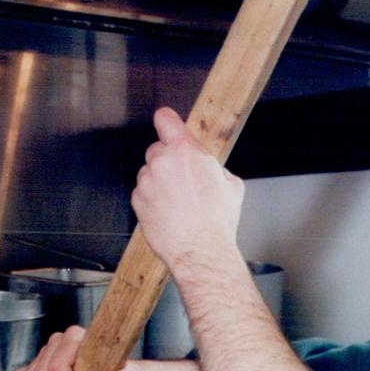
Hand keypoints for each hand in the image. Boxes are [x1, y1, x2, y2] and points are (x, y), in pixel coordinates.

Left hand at [131, 107, 244, 271]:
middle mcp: (162, 162)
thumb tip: (210, 168)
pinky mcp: (137, 200)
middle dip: (167, 162)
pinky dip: (151, 200)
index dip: (167, 122)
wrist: (201, 251)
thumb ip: (214, 167)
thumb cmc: (216, 221)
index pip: (166, 119)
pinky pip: (142, 193)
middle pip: (157, 150)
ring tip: (177, 203)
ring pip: (149, 173)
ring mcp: (147, 181)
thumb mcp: (231, 185)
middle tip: (182, 182)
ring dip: (159, 183)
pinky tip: (168, 213)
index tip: (166, 124)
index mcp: (186, 152)